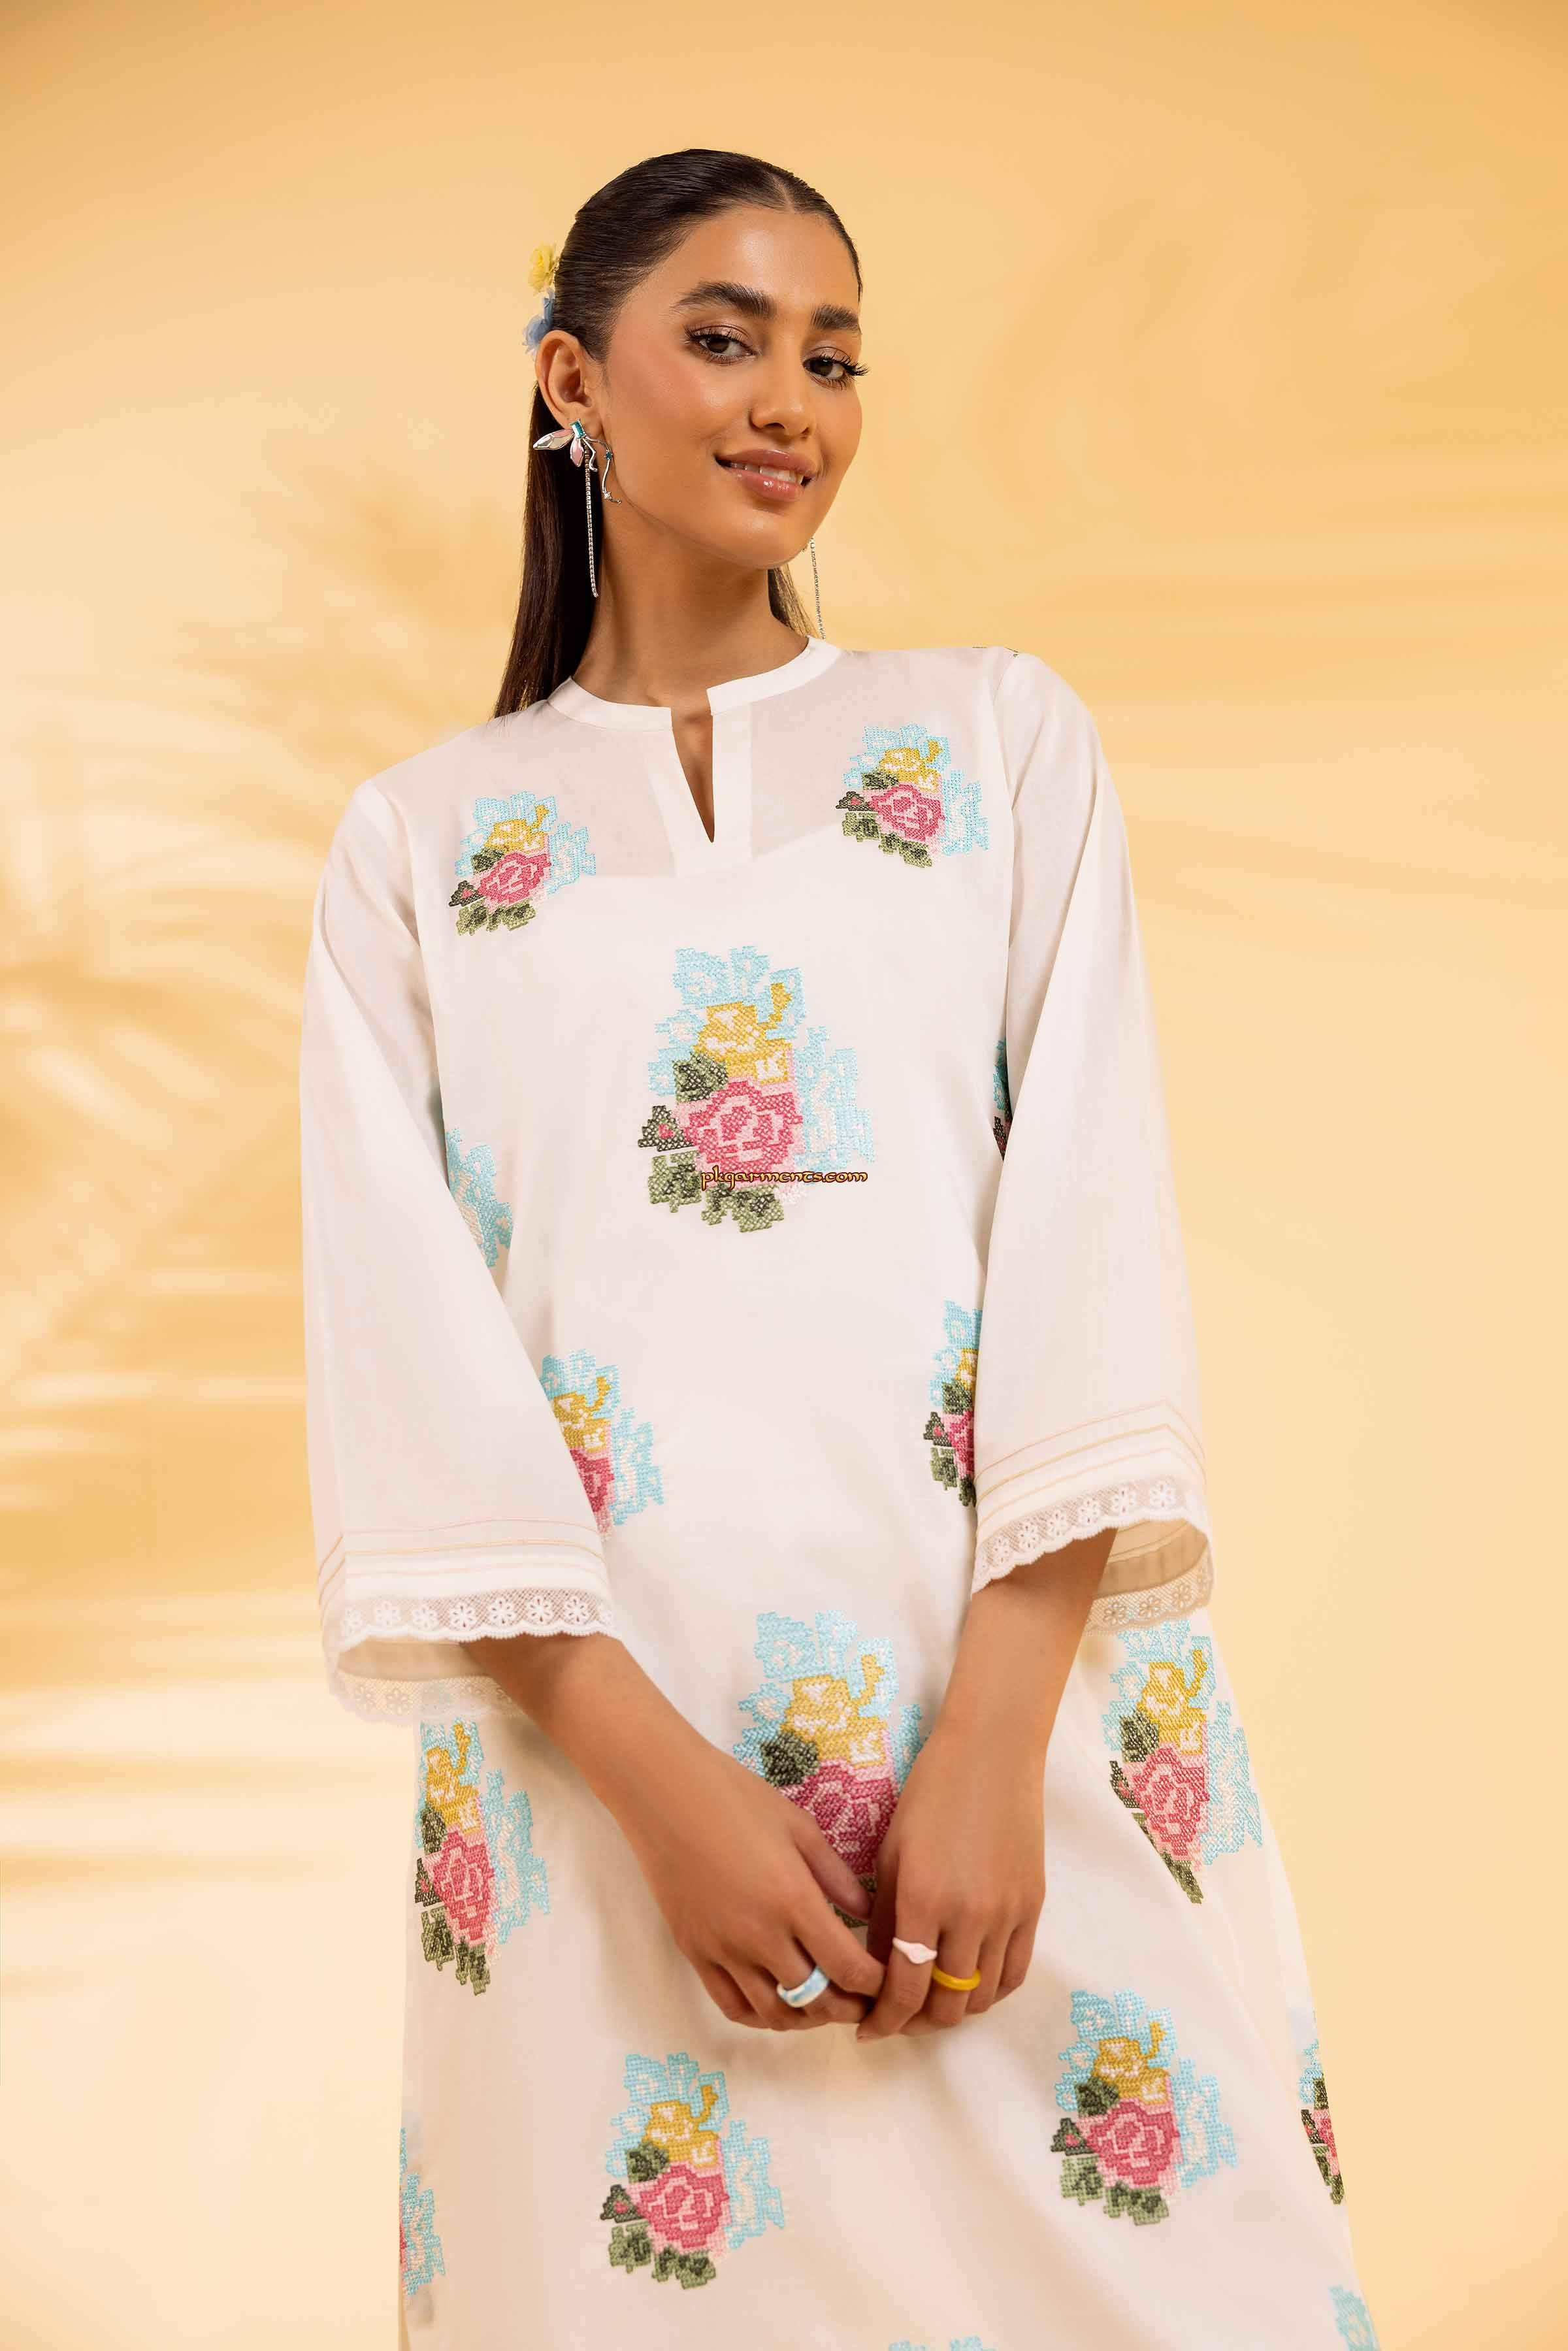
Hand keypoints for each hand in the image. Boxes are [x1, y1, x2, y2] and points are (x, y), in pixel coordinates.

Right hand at [615, 1734, 886, 2032]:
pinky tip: (777, 2005)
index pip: (848, 1968)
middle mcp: (760, 1936)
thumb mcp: (799, 1827)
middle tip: (862, 2001)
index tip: (885, 1980)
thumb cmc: (736, 1798)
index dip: (874, 1985)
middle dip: (848, 2008)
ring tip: (823, 2007)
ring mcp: (723, 1950)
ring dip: (806, 2019)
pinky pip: (731, 2006)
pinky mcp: (694, 1954)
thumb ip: (837, 1876)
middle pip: (817, 2000)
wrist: (664, 1795)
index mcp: (794, 1900)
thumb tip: (868, 1914)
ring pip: (775, 2013)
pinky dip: (761, 2017)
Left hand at [855, 1717, 1044, 2039]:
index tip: (866, 2029)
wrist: (992, 1756)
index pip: (904, 1988)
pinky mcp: (1033, 1908)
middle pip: (946, 2005)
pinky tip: (969, 1986)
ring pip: (982, 1998)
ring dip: (953, 2012)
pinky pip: (1015, 1973)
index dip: (884, 2020)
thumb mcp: (892, 1854)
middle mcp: (969, 1916)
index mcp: (923, 1899)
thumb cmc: (930, 1795)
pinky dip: (991, 1993)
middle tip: (895, 2019)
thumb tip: (878, 1971)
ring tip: (930, 2004)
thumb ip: (886, 1919)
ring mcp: (1007, 1915)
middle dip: (915, 2024)